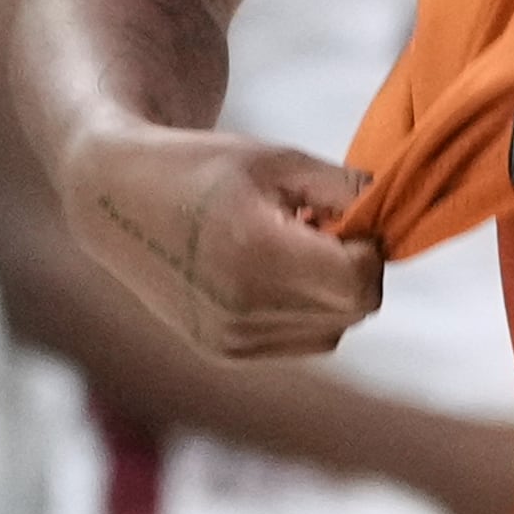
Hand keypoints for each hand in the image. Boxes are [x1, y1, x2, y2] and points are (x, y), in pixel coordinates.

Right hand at [53, 124, 384, 359]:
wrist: (120, 200)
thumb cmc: (205, 168)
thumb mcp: (279, 160)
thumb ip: (345, 189)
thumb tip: (393, 215)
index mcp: (257, 256)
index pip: (360, 283)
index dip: (368, 248)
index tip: (343, 216)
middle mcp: (242, 310)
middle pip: (351, 310)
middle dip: (352, 268)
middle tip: (316, 225)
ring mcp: (230, 340)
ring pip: (330, 331)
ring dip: (328, 293)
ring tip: (289, 244)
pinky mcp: (222, 352)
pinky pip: (298, 342)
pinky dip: (302, 311)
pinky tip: (270, 270)